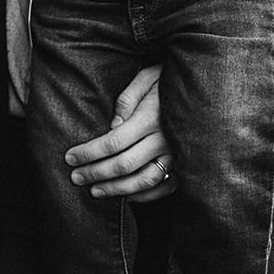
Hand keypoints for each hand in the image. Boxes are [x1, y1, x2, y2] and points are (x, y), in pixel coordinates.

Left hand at [63, 65, 174, 201]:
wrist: (203, 87)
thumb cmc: (167, 79)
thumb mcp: (146, 77)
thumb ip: (128, 98)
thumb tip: (113, 124)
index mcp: (150, 118)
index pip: (113, 142)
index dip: (89, 153)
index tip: (70, 157)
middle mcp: (164, 140)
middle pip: (124, 164)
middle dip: (96, 173)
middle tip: (75, 178)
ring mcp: (176, 155)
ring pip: (144, 180)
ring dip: (117, 190)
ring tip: (95, 191)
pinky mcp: (185, 164)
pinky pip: (165, 187)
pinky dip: (145, 195)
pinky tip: (127, 196)